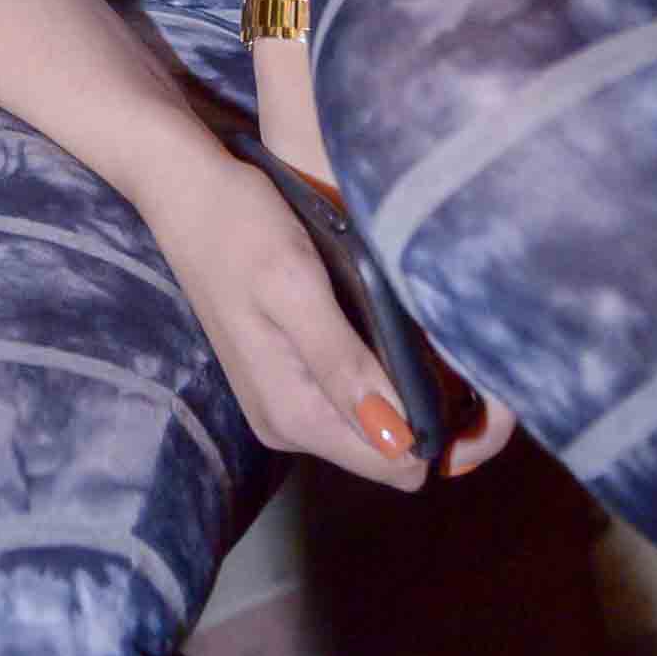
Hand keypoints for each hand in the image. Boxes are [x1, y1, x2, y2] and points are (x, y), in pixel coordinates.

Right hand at [139, 133, 427, 488]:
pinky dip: (381, 366)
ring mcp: (287, 400)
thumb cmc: (241, 226)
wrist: (185, 190)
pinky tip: (389, 320)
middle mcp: (289, 424)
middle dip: (429, 408)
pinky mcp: (288, 374)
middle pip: (390, 449)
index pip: (398, 465)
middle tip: (456, 343)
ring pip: (378, 420)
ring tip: (426, 325)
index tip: (471, 378)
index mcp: (294, 413)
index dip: (440, 430)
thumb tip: (397, 440)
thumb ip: (342, 365)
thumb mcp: (295, 286)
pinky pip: (357, 392)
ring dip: (406, 384)